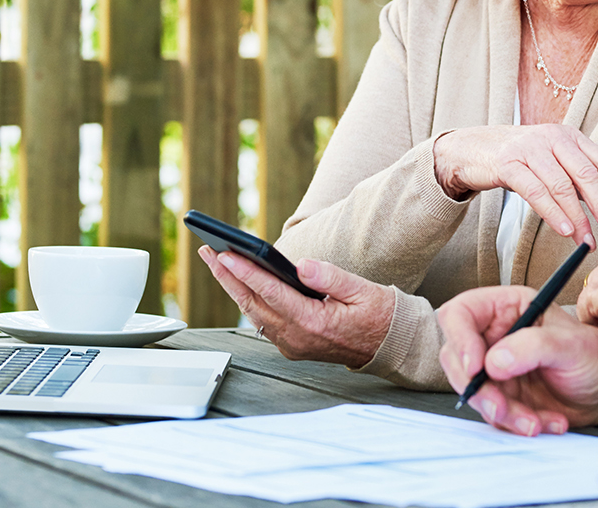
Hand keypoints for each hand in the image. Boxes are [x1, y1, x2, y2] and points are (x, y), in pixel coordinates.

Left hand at [200, 245, 395, 366]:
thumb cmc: (379, 316)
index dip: (245, 272)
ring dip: (233, 286)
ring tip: (217, 262)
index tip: (225, 255)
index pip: (271, 293)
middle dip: (226, 276)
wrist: (389, 346)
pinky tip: (240, 283)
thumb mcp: (363, 291)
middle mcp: (296, 337)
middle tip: (207, 251)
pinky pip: (262, 320)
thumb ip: (330, 277)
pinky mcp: (291, 344)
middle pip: (252, 303)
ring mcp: (291, 344)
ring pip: (253, 312)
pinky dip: (249, 299)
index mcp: (312, 323)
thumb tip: (302, 265)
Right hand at [432, 125, 597, 244]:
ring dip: (579, 218)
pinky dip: (553, 214)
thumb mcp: (552, 160)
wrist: (472, 148)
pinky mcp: (509, 164)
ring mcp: (531, 149)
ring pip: (563, 186)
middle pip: (587, 175)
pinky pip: (537, 192)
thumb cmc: (518, 159)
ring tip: (587, 241)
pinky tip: (564, 231)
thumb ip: (577, 178)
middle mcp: (554, 138)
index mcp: (571, 137)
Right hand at [437, 286, 597, 435]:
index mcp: (507, 308)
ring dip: (501, 413)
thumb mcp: (570, 345)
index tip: (476, 368)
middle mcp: (496, 335)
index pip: (460, 314)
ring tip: (535, 421)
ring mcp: (497, 367)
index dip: (460, 340)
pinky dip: (516, 423)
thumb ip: (532, 347)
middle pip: (457, 359)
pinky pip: (493, 413)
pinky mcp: (504, 395)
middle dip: (480, 389)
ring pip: (473, 392)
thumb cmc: (597, 355)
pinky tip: (545, 422)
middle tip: (502, 407)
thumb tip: (493, 361)